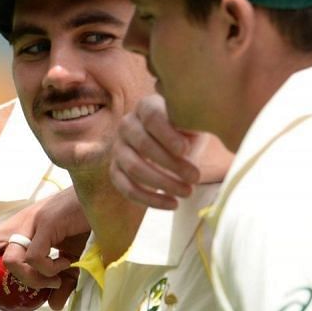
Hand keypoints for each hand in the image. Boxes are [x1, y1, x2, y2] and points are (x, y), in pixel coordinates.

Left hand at [0, 187, 89, 310]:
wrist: (105, 199)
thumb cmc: (88, 225)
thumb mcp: (73, 258)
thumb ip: (62, 282)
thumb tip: (53, 305)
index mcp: (22, 227)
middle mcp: (21, 222)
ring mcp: (33, 221)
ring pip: (11, 259)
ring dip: (31, 278)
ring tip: (55, 279)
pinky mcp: (47, 222)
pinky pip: (35, 257)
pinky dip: (48, 269)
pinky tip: (66, 265)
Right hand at [110, 94, 232, 209]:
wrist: (174, 145)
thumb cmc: (186, 132)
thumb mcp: (192, 124)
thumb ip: (193, 124)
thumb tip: (194, 134)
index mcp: (146, 106)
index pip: (152, 117)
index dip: (168, 134)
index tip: (186, 150)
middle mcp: (127, 124)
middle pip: (143, 145)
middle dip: (171, 164)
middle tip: (196, 177)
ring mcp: (118, 148)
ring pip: (134, 168)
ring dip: (163, 183)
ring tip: (188, 192)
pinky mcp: (115, 170)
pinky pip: (127, 188)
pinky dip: (150, 200)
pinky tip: (173, 204)